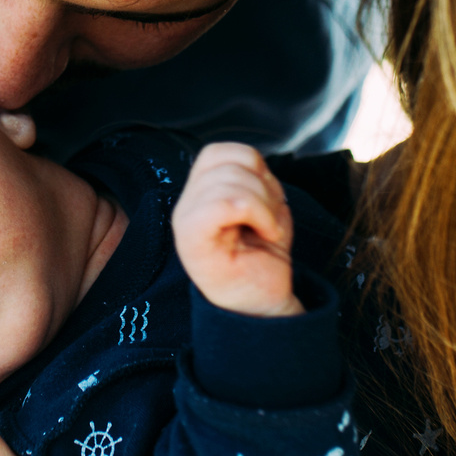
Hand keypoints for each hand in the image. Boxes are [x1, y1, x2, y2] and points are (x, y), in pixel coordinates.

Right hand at [172, 142, 301, 315]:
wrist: (264, 304)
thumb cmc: (263, 258)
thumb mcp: (264, 206)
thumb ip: (253, 179)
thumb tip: (254, 164)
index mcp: (199, 193)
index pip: (219, 152)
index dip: (252, 165)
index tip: (267, 199)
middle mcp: (186, 204)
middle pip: (226, 162)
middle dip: (264, 187)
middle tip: (270, 220)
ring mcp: (185, 222)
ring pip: (228, 181)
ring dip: (264, 204)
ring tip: (268, 230)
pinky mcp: (192, 241)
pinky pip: (224, 203)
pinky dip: (257, 213)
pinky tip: (266, 234)